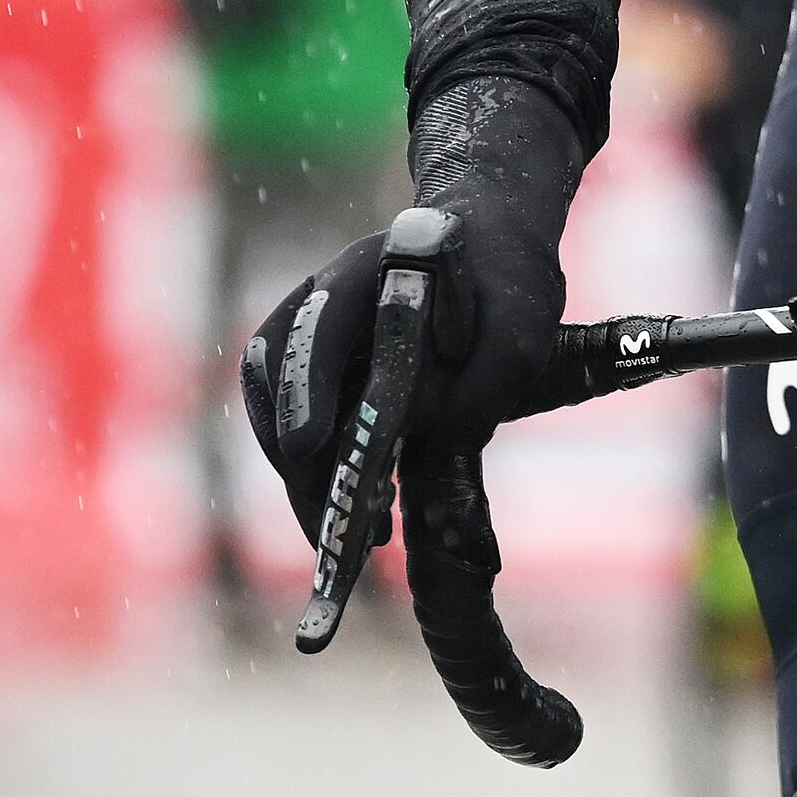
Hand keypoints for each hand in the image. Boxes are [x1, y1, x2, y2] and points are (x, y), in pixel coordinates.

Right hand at [237, 78, 582, 542]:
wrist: (491, 255)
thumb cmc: (505, 285)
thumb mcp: (519, 329)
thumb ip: (485, 381)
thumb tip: (442, 442)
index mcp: (368, 273)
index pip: (317, 329)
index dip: (306, 388)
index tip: (309, 445)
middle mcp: (322, 301)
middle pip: (280, 382)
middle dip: (301, 464)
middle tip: (335, 533)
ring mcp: (311, 338)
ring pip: (277, 414)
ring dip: (305, 481)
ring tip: (351, 541)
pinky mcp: (319, 377)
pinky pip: (296, 431)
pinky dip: (319, 478)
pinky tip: (363, 520)